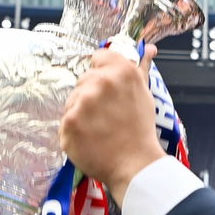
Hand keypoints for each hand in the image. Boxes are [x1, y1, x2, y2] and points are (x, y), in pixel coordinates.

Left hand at [61, 45, 163, 201]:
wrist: (135, 165)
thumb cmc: (141, 130)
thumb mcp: (145, 93)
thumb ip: (140, 67)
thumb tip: (149, 49)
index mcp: (121, 70)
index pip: (99, 57)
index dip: (103, 73)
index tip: (109, 89)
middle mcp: (100, 82)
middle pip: (84, 80)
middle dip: (92, 96)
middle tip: (107, 116)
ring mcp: (82, 102)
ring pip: (73, 100)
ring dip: (82, 113)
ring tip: (99, 129)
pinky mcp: (69, 122)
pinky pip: (66, 120)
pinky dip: (75, 131)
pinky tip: (90, 139)